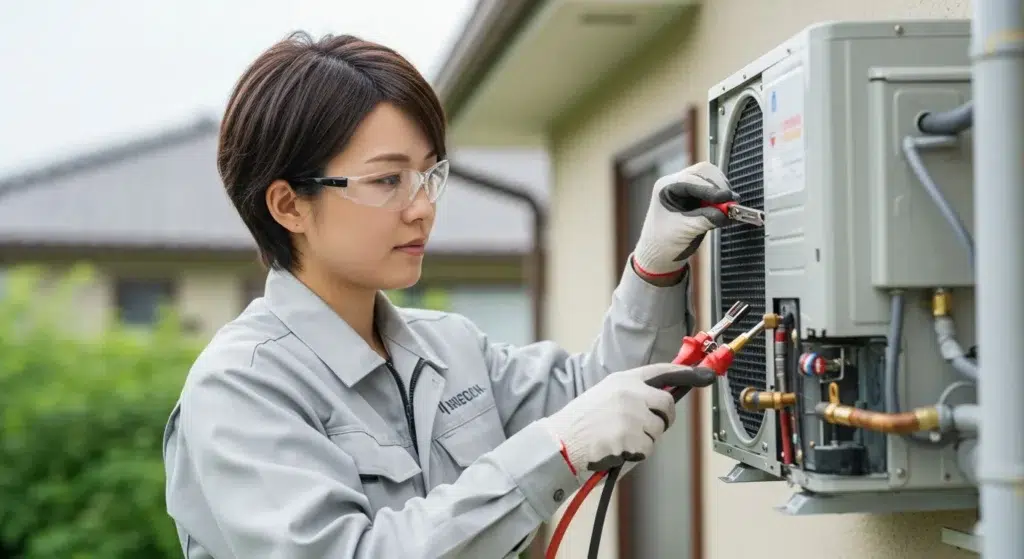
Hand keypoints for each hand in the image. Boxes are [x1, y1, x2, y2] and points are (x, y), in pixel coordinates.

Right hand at [538, 363, 715, 478]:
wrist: (562, 441)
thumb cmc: (582, 421)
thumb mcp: (605, 394)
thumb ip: (632, 392)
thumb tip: (661, 398)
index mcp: (623, 380)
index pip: (662, 372)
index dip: (686, 373)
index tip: (705, 374)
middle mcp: (630, 393)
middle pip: (667, 406)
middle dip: (663, 419)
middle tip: (647, 428)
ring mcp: (632, 415)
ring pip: (657, 430)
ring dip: (645, 439)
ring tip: (619, 437)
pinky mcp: (631, 437)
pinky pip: (647, 449)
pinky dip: (635, 453)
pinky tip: (617, 448)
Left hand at [632, 161, 737, 276]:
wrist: (658, 255)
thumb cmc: (663, 243)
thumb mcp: (685, 231)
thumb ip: (706, 219)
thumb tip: (727, 212)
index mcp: (665, 187)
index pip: (692, 180)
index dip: (711, 189)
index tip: (726, 198)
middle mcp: (675, 184)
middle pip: (704, 173)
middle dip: (719, 187)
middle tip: (730, 203)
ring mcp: (686, 189)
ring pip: (711, 180)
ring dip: (721, 192)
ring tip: (728, 208)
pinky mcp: (696, 198)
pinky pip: (713, 190)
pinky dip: (720, 199)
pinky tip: (725, 210)